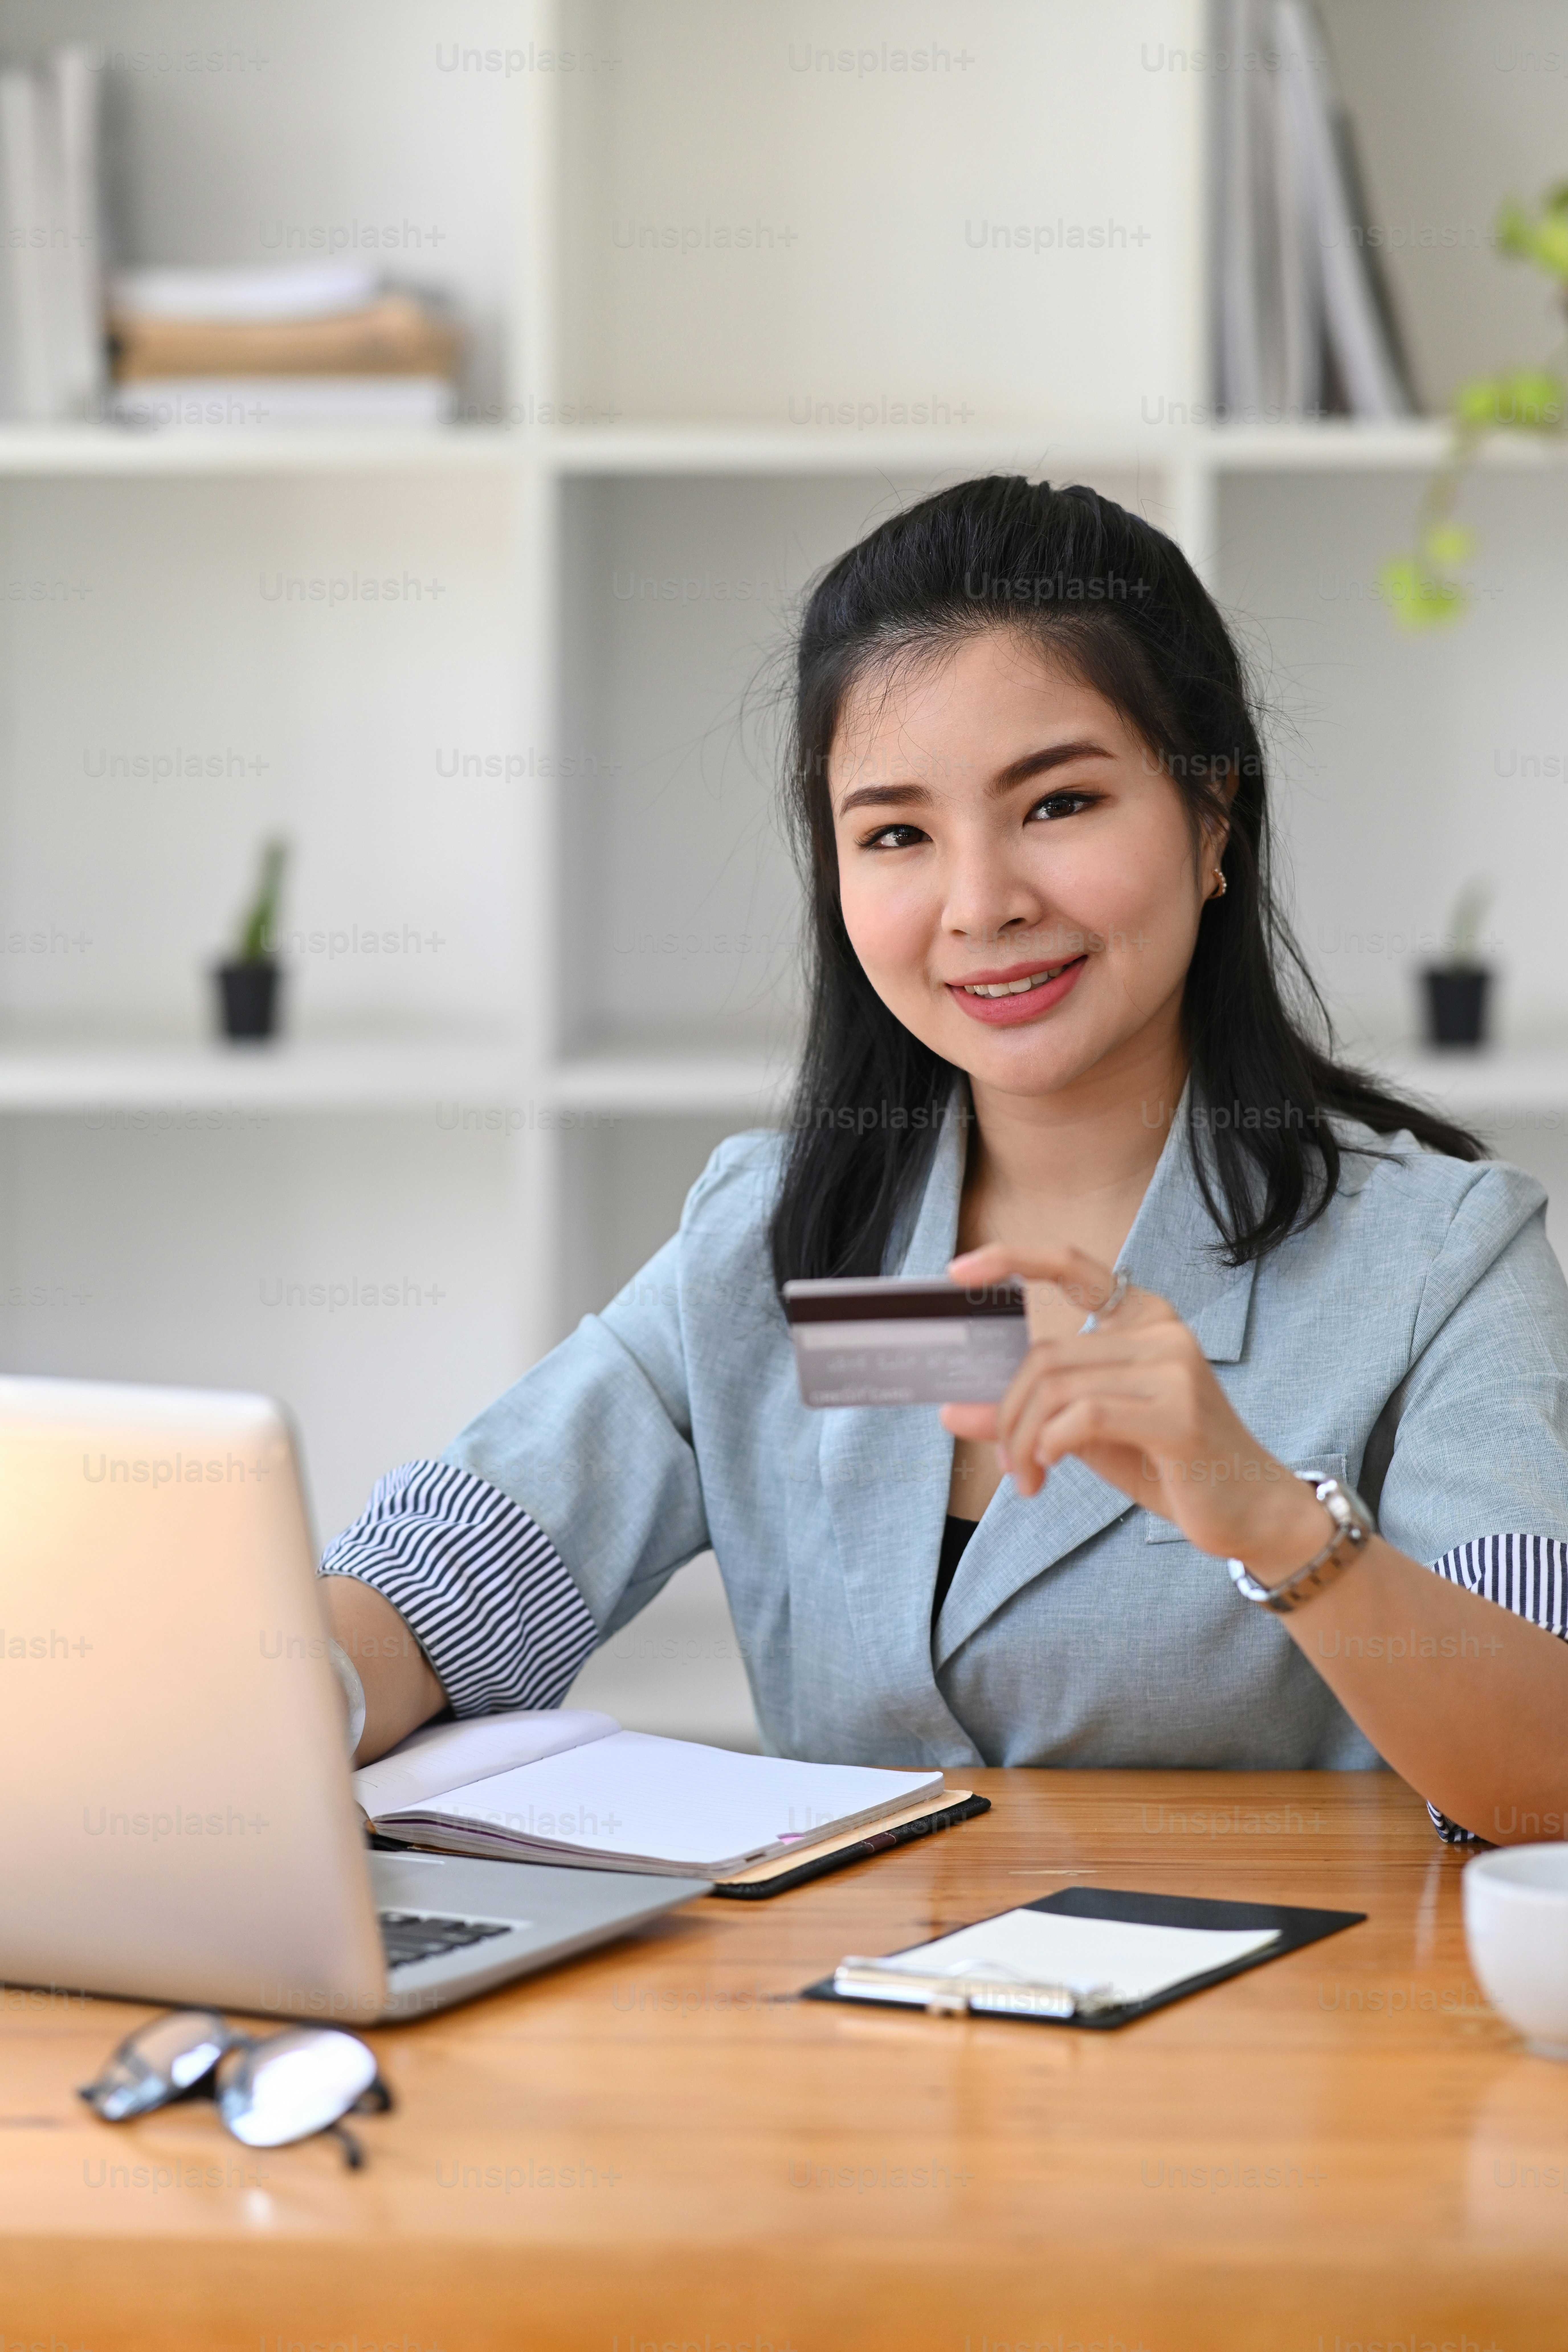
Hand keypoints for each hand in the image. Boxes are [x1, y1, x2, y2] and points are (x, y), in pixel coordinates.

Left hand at [940, 1241, 1329, 1577]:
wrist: (1249, 1511)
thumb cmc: (1168, 1465)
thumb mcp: (1086, 1434)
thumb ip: (1027, 1414)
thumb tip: (949, 1410)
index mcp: (1143, 1319)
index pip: (1073, 1267)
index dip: (1013, 1258)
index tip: (959, 1271)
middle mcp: (1162, 1331)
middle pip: (1045, 1357)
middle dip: (1009, 1414)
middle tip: (1008, 1464)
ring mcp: (1174, 1368)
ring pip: (1057, 1389)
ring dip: (1025, 1441)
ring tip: (1026, 1479)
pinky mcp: (1178, 1413)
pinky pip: (1085, 1416)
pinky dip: (1051, 1445)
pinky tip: (1049, 1470)